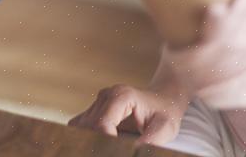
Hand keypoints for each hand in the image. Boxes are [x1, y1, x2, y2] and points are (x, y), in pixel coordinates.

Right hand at [68, 84, 188, 145]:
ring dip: (90, 140)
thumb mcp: (164, 128)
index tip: (116, 152)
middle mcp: (106, 95)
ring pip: (81, 126)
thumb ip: (150, 141)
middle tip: (111, 151)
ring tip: (105, 149)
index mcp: (122, 95)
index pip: (103, 123)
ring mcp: (98, 101)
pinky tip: (98, 145)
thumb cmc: (165, 112)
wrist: (163, 99)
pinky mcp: (95, 108)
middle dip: (98, 143)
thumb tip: (134, 152)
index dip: (106, 142)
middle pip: (90, 125)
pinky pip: (80, 125)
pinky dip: (85, 137)